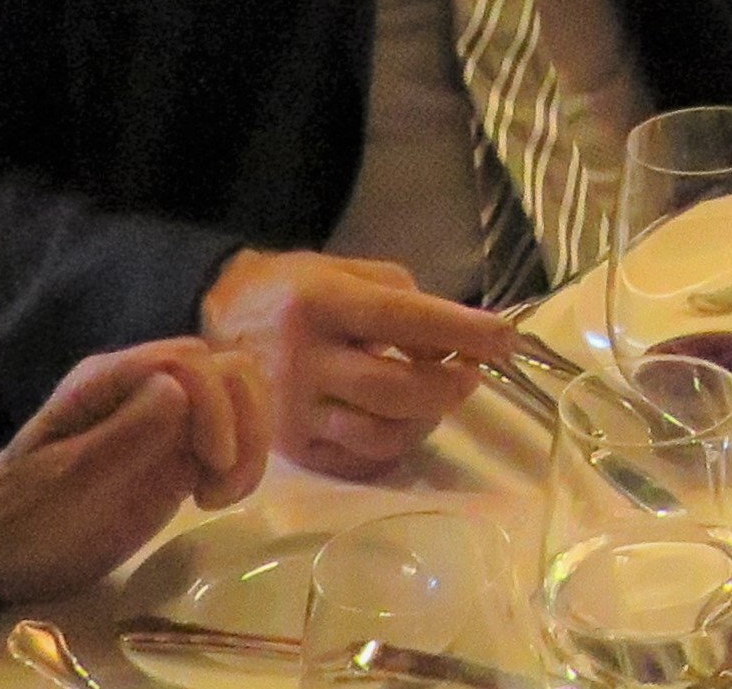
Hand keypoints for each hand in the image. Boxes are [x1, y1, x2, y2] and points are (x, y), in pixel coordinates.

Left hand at [0, 337, 268, 613]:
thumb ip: (123, 436)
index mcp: (108, 380)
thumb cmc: (24, 519)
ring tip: (222, 494)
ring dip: (249, 442)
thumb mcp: (65, 484)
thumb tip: (180, 388)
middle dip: (242, 423)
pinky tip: (216, 498)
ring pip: (237, 397)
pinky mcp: (174, 453)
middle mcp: (142, 386)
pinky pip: (229, 436)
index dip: (216, 406)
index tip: (212, 468)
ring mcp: (161, 418)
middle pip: (226, 369)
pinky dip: (241, 463)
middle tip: (220, 484)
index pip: (189, 362)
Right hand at [196, 250, 514, 479]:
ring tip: (440, 395)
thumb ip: (405, 301)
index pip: (402, 320)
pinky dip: (396, 444)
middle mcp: (303, 360)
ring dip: (428, 418)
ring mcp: (294, 411)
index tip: (506, 337)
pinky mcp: (292, 448)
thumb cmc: (300, 291)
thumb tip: (451, 348)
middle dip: (449, 385)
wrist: (225, 319)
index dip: (461, 331)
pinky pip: (360, 459)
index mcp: (321, 304)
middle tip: (472, 373)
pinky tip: (405, 420)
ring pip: (381, 432)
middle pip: (395, 388)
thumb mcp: (350, 273)